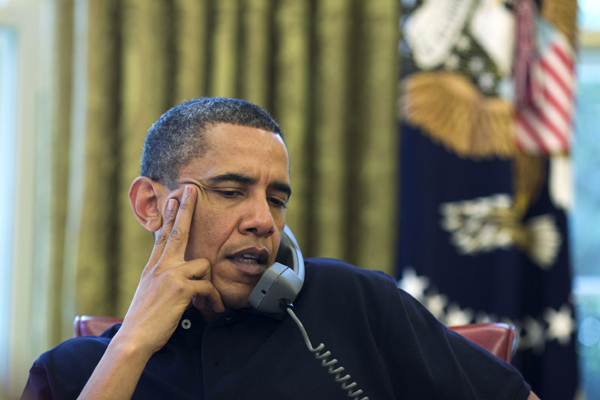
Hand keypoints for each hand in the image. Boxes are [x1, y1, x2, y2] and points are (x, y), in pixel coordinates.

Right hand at [116, 185, 224, 356]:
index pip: (163, 235)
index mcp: (154, 267)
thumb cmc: (145, 320)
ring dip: (208, 284)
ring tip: (208, 301)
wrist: (134, 338)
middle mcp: (161, 266)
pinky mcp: (180, 288)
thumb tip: (180, 276)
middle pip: (177, 231)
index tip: (175, 198)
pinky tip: (212, 307)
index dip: (170, 215)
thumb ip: (163, 279)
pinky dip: (213, 298)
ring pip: (203, 264)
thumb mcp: (150, 292)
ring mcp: (170, 275)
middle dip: (185, 208)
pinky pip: (207, 286)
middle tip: (191, 189)